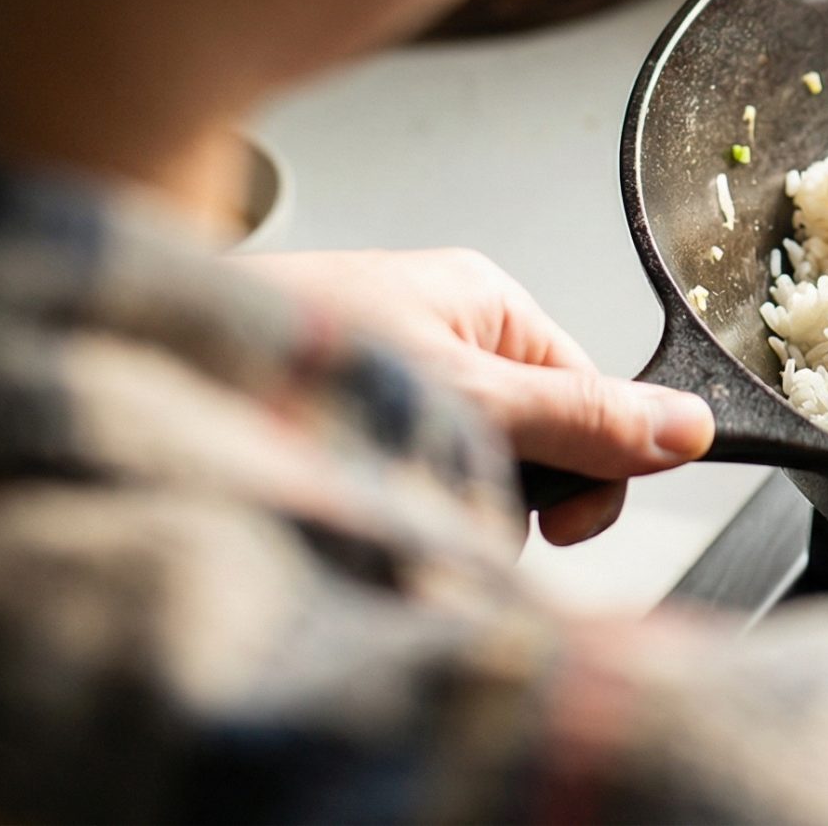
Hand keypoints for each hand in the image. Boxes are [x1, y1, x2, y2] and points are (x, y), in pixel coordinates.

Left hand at [240, 248, 711, 543]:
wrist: (142, 361)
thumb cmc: (288, 351)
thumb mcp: (463, 394)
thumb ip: (578, 418)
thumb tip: (684, 427)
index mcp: (486, 302)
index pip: (589, 393)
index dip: (586, 468)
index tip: (560, 525)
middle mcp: (440, 332)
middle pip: (531, 438)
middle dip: (500, 491)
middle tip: (448, 505)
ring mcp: (388, 377)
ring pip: (464, 469)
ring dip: (435, 503)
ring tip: (372, 500)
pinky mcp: (336, 418)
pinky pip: (401, 479)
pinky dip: (383, 503)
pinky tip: (344, 506)